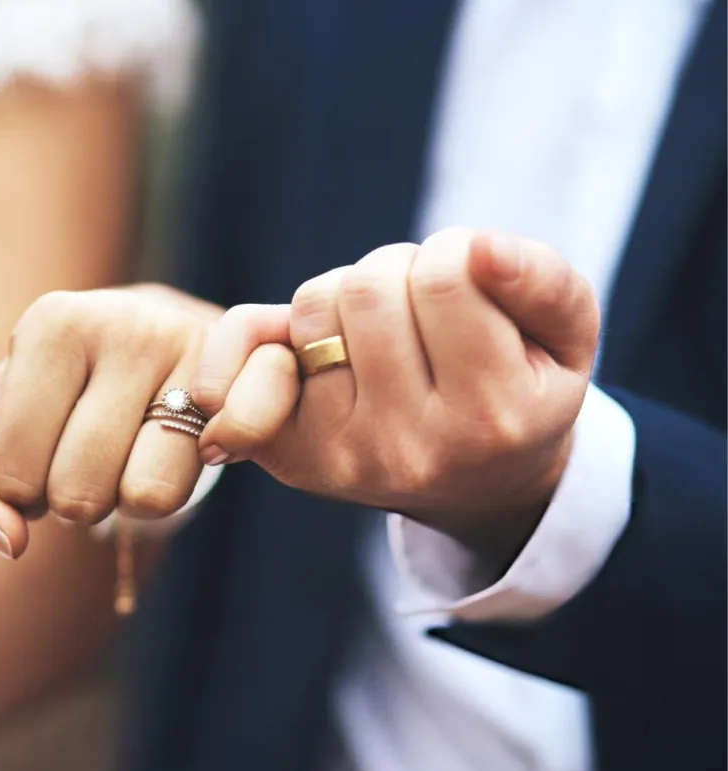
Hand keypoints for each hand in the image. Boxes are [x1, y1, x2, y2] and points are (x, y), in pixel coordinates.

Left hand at [0, 284, 222, 558]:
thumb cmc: (50, 399)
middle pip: (78, 495)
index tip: (43, 444)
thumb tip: (7, 541)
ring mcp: (193, 347)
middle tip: (89, 451)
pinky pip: (205, 481)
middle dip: (75, 498)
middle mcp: (124, 322)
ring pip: (145, 498)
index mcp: (50, 322)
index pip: (12, 477)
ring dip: (131, 499)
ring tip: (131, 449)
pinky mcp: (253, 377)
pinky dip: (183, 485)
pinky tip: (185, 447)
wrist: (153, 342)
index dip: (22, 488)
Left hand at [194, 228, 600, 558]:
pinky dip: (263, 329)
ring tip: (382, 329)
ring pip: (314, 306)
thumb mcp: (565, 339)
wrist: (475, 483)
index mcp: (490, 418)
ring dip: (346, 294)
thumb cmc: (519, 389)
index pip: (445, 278)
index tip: (468, 275)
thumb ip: (543, 283)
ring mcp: (340, 454)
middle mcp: (409, 448)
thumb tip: (481, 248)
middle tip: (421, 302)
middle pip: (368, 287)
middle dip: (397, 270)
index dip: (456, 251)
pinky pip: (246, 349)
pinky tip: (301, 348)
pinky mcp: (288, 452)